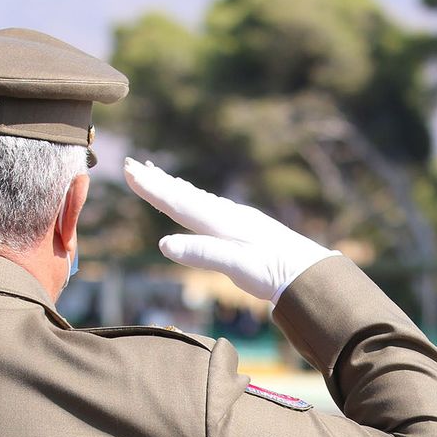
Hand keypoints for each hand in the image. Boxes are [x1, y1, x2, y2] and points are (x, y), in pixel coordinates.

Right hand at [122, 159, 336, 302]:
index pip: (178, 202)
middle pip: (184, 194)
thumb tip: (163, 244)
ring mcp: (236, 218)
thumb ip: (201, 253)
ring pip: (197, 198)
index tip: (128, 171)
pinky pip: (209, 206)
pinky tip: (195, 199)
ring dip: (174, 186)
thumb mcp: (235, 266)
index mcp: (219, 222)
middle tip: (132, 164)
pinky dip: (194, 198)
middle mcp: (226, 214)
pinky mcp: (244, 227)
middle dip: (157, 181)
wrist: (308, 272)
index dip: (152, 188)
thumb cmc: (273, 271)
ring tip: (157, 174)